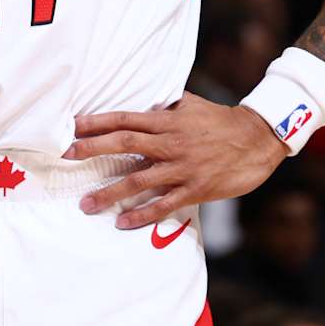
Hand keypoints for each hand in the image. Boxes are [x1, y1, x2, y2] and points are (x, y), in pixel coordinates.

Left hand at [66, 92, 286, 228]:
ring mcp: (182, 167)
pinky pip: (164, 204)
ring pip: (138, 180)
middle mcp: (170, 142)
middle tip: (66, 156)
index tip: (72, 127)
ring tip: (86, 203)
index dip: (97, 123)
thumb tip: (145, 103)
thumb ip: (166, 106)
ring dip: (109, 192)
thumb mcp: (192, 105)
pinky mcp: (195, 189)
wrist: (258, 139)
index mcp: (167, 120)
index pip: (125, 119)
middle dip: (92, 149)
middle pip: (124, 144)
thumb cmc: (222, 120)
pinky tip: (122, 222)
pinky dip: (142, 215)